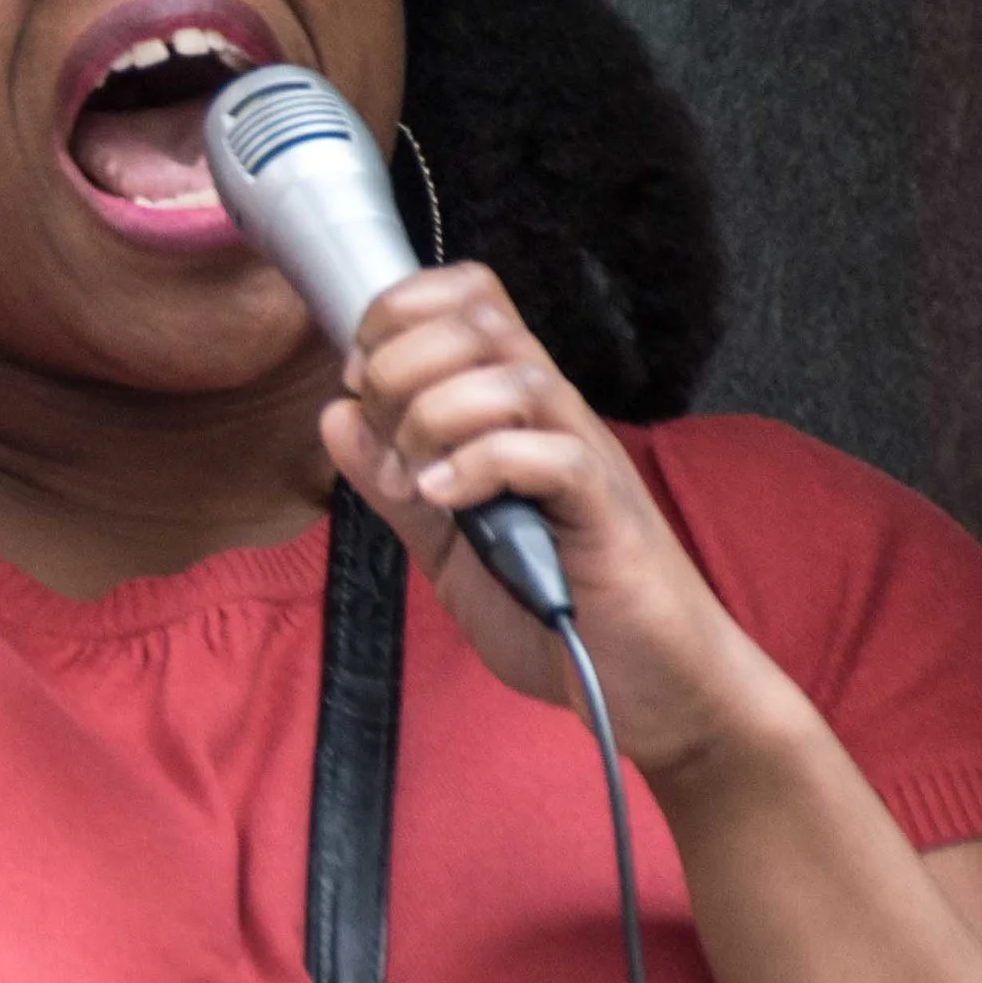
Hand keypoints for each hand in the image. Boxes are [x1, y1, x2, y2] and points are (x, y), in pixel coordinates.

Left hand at [322, 262, 809, 789]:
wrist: (647, 685)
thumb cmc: (556, 609)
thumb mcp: (445, 545)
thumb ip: (391, 481)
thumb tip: (334, 413)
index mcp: (516, 410)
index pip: (470, 297)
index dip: (401, 312)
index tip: (360, 377)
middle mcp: (554, 415)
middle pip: (480, 321)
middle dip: (402, 365)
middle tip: (386, 444)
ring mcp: (584, 457)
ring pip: (513, 376)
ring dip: (436, 417)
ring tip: (415, 483)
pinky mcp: (606, 511)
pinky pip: (550, 454)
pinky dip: (481, 466)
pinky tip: (447, 501)